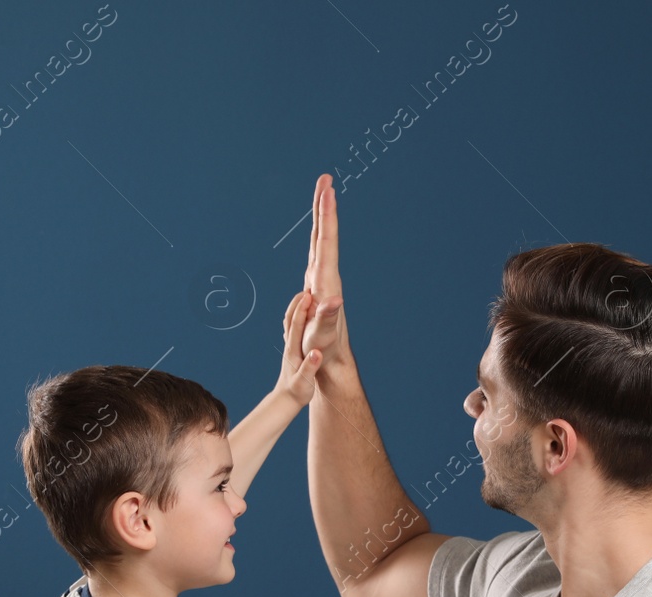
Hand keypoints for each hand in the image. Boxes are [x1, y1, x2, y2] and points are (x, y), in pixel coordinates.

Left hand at [275, 290, 321, 406]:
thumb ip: (310, 367)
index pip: (296, 324)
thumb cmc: (296, 392)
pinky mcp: (292, 351)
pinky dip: (298, 318)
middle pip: (290, 318)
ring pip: (290, 322)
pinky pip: (294, 329)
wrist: (285, 400)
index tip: (309, 294)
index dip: (302, 308)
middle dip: (298, 302)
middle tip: (309, 288)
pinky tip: (305, 315)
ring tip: (307, 296)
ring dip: (297, 308)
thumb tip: (316, 352)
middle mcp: (289, 346)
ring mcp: (290, 348)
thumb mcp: (304, 382)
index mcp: (293, 350)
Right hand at [300, 174, 349, 366]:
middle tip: (326, 179)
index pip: (326, 243)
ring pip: (321, 241)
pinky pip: (317, 253)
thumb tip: (334, 300)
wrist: (330, 362)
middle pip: (324, 235)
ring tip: (324, 193)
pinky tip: (318, 228)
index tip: (328, 192)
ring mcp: (322, 280)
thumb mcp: (323, 336)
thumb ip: (328, 318)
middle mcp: (326, 277)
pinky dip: (318, 235)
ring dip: (322, 216)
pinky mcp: (317, 286)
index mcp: (326, 282)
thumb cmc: (323, 351)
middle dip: (324, 206)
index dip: (327, 216)